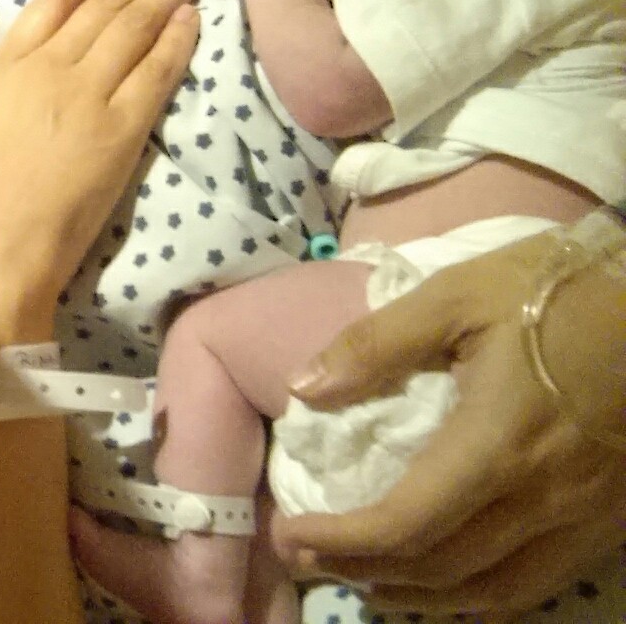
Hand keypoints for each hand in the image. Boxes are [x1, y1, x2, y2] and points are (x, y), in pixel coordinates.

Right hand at [0, 0, 201, 338]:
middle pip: (104, 5)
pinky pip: (156, 70)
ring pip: (135, 27)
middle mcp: (50, 66)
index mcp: (10, 63)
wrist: (2, 235)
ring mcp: (89, 93)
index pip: (54, 0)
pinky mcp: (122, 125)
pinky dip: (177, 39)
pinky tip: (193, 17)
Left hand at [273, 228, 625, 615]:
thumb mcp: (454, 296)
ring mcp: (584, 515)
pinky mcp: (608, 517)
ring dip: (420, 595)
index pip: (407, 524)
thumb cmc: (552, 290)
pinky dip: (484, 597)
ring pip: (492, 590)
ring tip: (364, 581)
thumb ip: (375, 346)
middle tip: (307, 557)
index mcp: (499, 443)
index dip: (341, 541)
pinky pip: (540, 582)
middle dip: (364, 570)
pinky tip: (450, 586)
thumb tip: (304, 389)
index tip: (289, 536)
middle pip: (442, 566)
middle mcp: (544, 496)